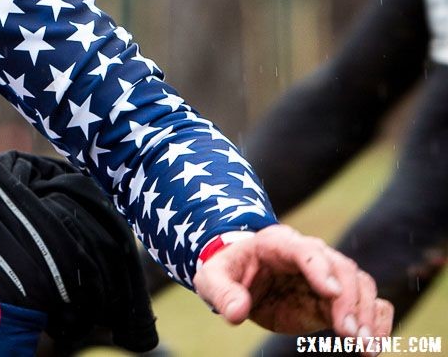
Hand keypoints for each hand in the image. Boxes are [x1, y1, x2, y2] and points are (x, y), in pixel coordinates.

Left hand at [193, 225, 392, 345]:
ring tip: (365, 347)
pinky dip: (378, 320)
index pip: (305, 250)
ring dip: (367, 315)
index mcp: (278, 243)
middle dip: (349, 301)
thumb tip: (235, 312)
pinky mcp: (337, 298)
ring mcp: (327, 276)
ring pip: (360, 284)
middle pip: (341, 268)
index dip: (319, 269)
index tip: (331, 293)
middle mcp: (310, 255)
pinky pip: (369, 301)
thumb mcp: (211, 279)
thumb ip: (222, 293)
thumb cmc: (226, 272)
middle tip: (350, 334)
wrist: (241, 278)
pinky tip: (375, 344)